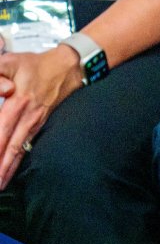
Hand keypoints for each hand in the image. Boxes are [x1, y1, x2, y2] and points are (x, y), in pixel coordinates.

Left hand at [0, 47, 82, 188]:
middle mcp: (27, 116)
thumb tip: (1, 89)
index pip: (2, 128)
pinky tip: (13, 168)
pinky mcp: (40, 124)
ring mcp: (35, 122)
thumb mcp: (11, 61)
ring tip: (0, 182)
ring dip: (8, 167)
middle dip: (1, 165)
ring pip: (19, 150)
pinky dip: (18, 160)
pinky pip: (27, 146)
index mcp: (18, 101)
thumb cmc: (38, 64)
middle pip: (10, 146)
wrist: (69, 68)